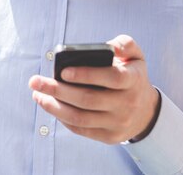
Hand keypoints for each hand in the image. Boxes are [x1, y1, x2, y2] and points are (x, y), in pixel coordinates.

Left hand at [28, 35, 160, 143]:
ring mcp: (118, 123)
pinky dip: (62, 119)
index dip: (87, 75)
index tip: (63, 71)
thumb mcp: (136, 56)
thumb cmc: (132, 76)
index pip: (111, 78)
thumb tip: (109, 46)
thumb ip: (125, 44)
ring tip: (37, 95)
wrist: (146, 112)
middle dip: (58, 90)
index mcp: (133, 80)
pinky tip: (50, 106)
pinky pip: (81, 129)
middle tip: (35, 82)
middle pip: (88, 99)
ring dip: (54, 107)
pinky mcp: (109, 137)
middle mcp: (127, 104)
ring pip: (81, 118)